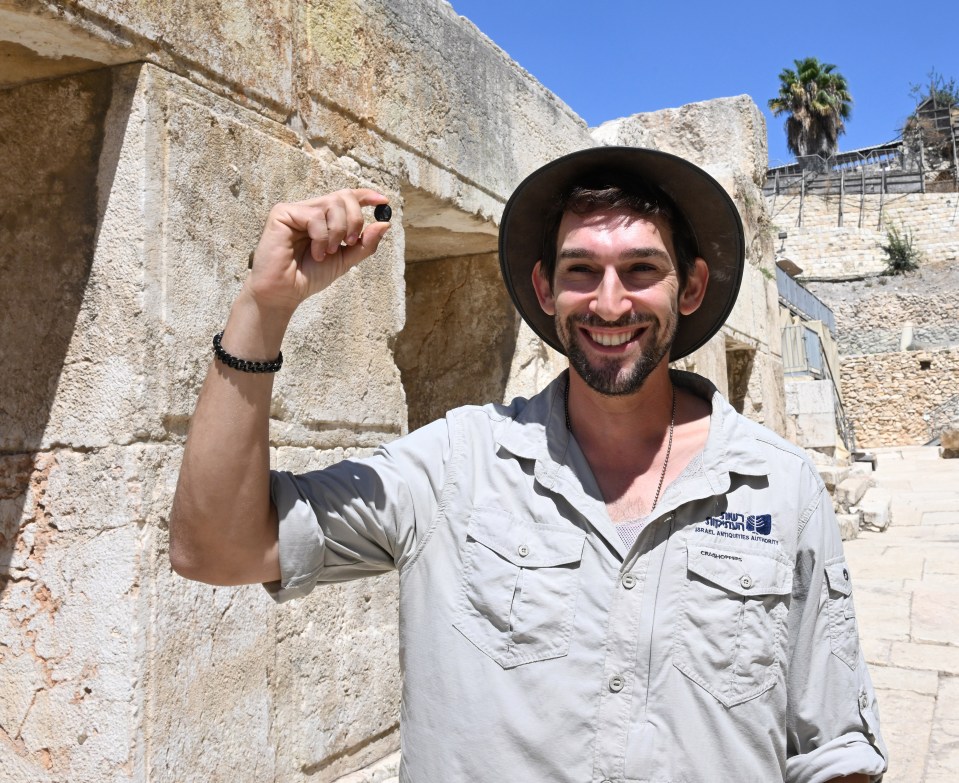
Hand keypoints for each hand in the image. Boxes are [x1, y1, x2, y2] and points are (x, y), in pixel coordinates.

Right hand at [245, 188, 390, 314]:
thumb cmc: (310, 276)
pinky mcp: (282, 213)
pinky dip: (321, 238)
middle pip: (343, 197)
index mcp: (324, 219)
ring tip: (327, 253)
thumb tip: (385, 224)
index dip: (365, 195)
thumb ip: (365, 243)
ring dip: (337, 232)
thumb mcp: (345, 260)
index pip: (346, 198)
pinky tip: (315, 253)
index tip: (383, 202)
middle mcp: (311, 210)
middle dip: (354, 220)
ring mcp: (296, 210)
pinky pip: (314, 216)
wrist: (285, 292)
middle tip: (350, 242)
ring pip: (332, 204)